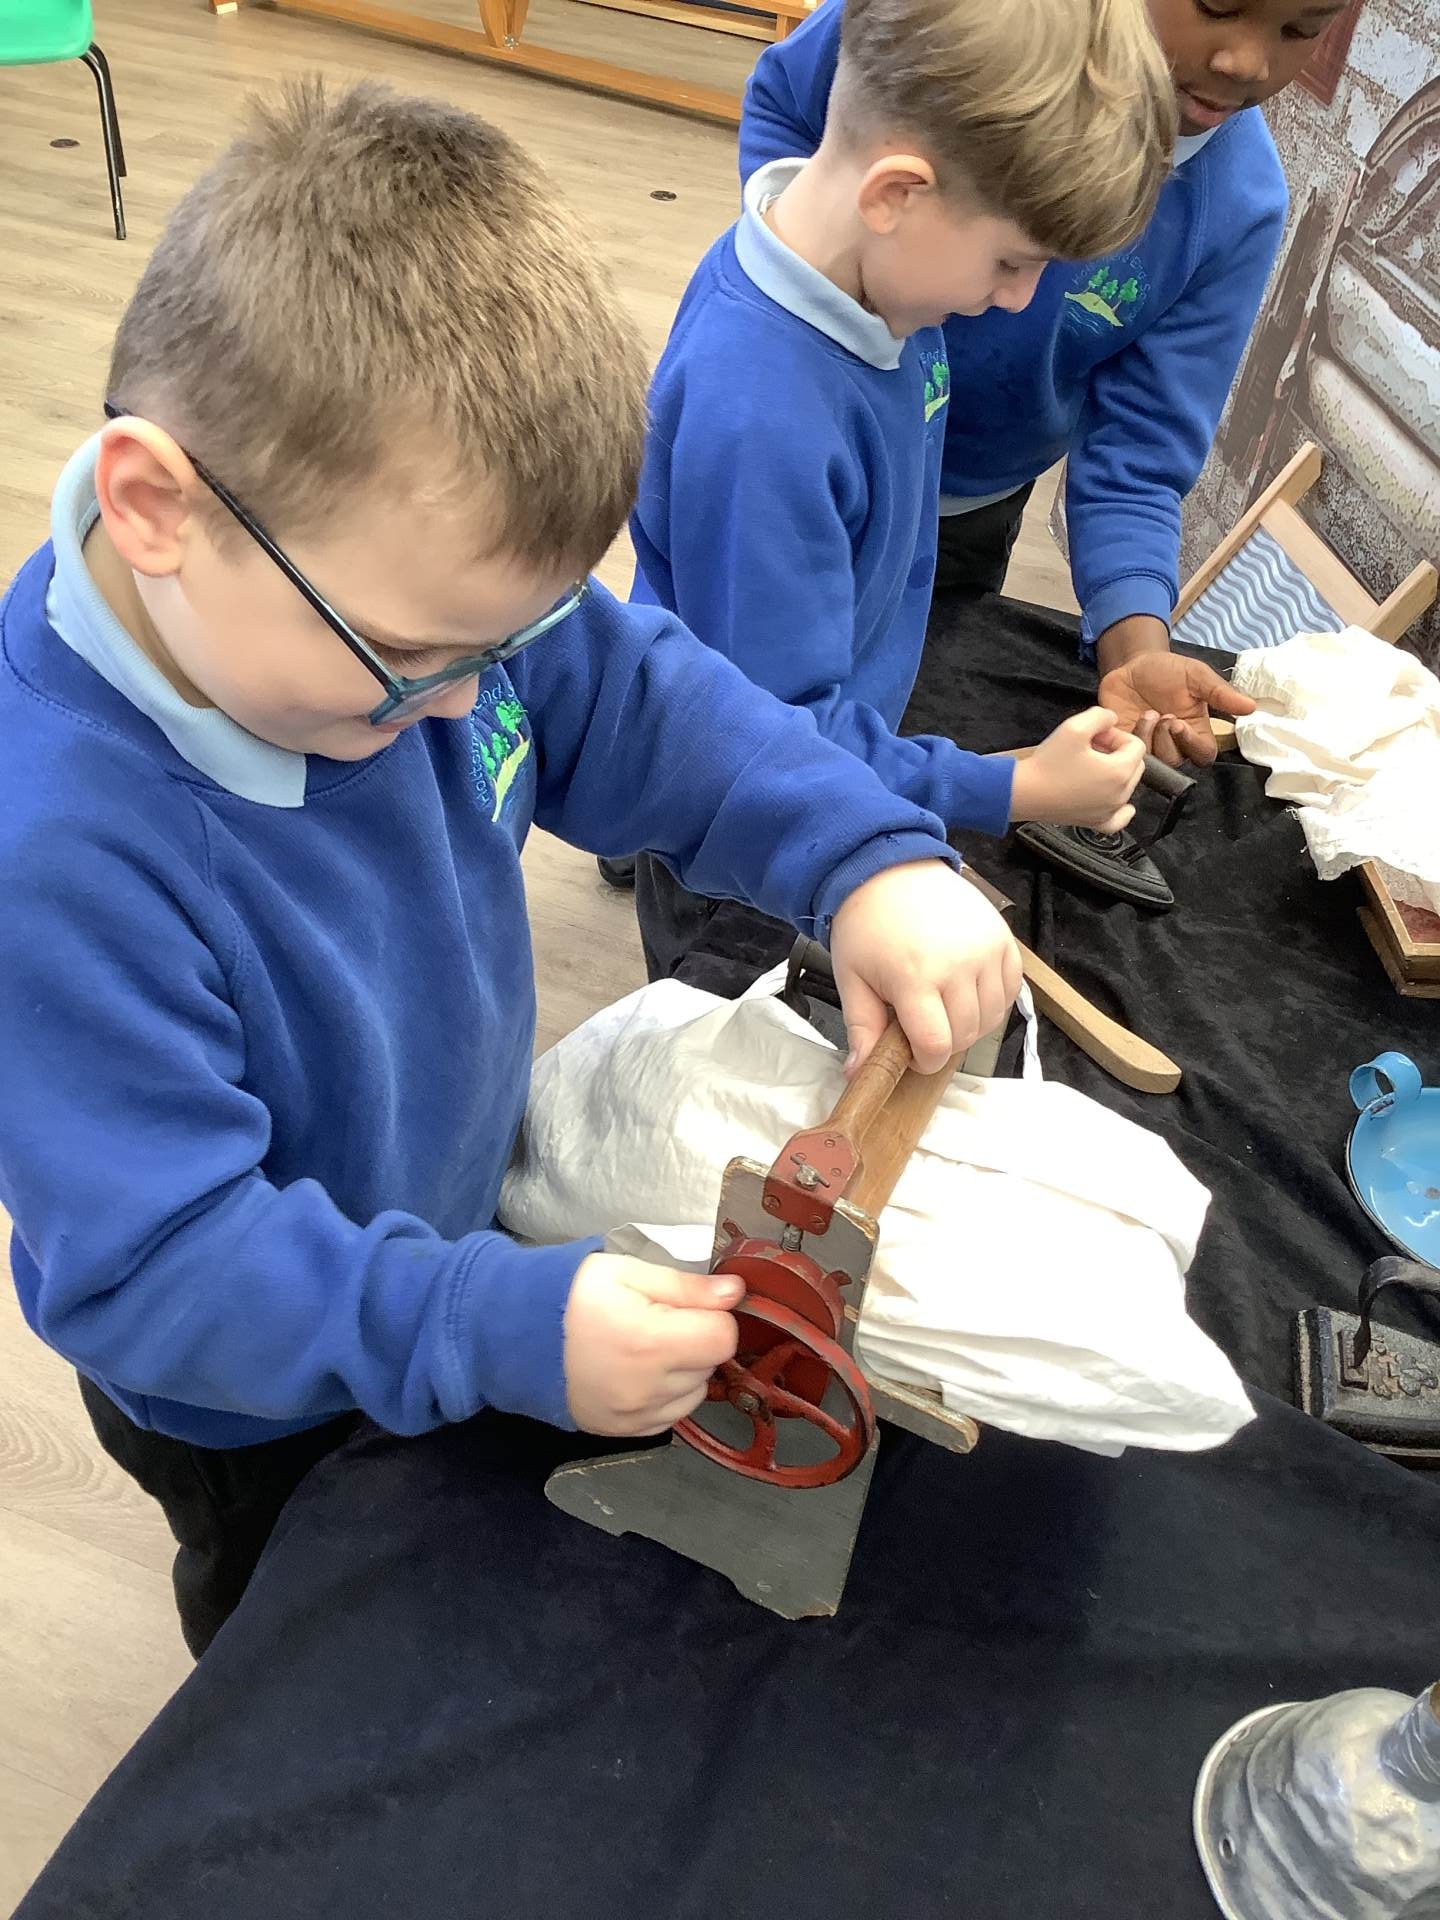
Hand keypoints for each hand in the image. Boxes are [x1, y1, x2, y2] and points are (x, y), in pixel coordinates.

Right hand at [564, 1253, 741, 1434]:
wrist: (521, 1340)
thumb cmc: (574, 1297)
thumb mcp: (627, 1272)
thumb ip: (686, 1285)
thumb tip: (734, 1293)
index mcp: (650, 1341)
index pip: (723, 1337)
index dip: (713, 1316)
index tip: (688, 1307)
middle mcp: (648, 1388)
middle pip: (710, 1364)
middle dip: (695, 1340)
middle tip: (659, 1323)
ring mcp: (637, 1416)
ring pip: (696, 1393)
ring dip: (684, 1371)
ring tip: (647, 1350)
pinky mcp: (627, 1432)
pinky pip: (672, 1415)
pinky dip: (666, 1395)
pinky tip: (639, 1374)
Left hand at [830, 860, 1022, 1075]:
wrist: (890, 869)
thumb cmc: (866, 924)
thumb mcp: (852, 978)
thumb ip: (861, 1028)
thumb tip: (860, 1074)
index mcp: (915, 978)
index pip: (936, 1045)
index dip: (925, 1061)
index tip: (913, 1055)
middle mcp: (958, 965)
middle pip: (966, 1036)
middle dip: (944, 1043)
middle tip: (922, 1025)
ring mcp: (986, 950)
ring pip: (992, 1018)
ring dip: (970, 1025)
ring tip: (943, 1007)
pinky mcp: (1003, 939)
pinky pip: (1010, 990)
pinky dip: (993, 1001)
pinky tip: (967, 992)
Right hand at [1009, 707, 1145, 830]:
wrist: (1024, 793)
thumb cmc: (1047, 763)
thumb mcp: (1075, 726)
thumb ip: (1101, 715)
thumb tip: (1112, 719)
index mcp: (1120, 771)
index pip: (1135, 745)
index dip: (1114, 735)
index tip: (1093, 736)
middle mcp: (1120, 794)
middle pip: (1134, 764)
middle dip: (1116, 752)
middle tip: (1089, 749)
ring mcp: (1109, 811)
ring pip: (1127, 786)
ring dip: (1112, 773)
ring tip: (1087, 767)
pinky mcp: (1096, 822)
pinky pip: (1120, 817)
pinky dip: (1120, 808)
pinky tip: (1111, 798)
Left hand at [1097, 647, 1255, 769]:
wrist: (1132, 664)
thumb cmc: (1168, 670)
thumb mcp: (1196, 675)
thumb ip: (1220, 693)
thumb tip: (1251, 707)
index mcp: (1196, 731)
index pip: (1203, 755)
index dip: (1192, 744)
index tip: (1179, 722)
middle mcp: (1175, 745)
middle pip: (1176, 763)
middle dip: (1166, 740)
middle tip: (1161, 714)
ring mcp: (1149, 748)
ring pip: (1152, 762)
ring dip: (1147, 737)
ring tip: (1146, 713)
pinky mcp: (1125, 746)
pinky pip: (1127, 756)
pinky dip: (1127, 739)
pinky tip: (1130, 719)